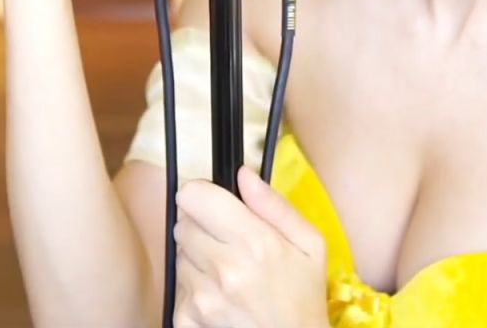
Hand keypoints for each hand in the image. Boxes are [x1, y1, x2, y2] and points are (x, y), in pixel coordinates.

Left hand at [173, 166, 328, 327]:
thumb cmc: (303, 299)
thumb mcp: (310, 246)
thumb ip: (274, 205)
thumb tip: (243, 173)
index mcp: (256, 242)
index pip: (194, 196)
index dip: (203, 195)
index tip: (214, 204)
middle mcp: (225, 268)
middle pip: (182, 223)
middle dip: (202, 228)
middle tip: (229, 245)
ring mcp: (203, 297)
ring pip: (179, 255)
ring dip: (197, 259)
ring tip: (229, 275)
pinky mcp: (188, 319)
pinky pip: (177, 286)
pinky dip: (193, 289)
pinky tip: (220, 297)